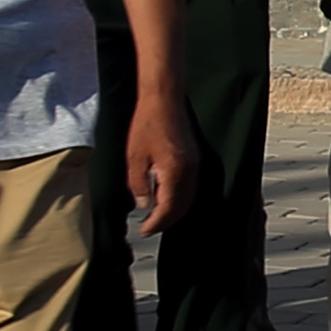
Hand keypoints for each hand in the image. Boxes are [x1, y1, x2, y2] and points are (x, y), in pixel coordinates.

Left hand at [128, 85, 197, 235]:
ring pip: (188, 197)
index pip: (169, 208)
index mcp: (175, 172)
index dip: (157, 223)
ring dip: (174, 210)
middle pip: (183, 206)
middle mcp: (190, 171)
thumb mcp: (134, 158)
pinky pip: (190, 186)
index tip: (144, 231)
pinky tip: (165, 197)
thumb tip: (144, 205)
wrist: (164, 99)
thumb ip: (138, 185)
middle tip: (149, 228)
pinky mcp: (195, 158)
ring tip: (156, 217)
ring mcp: (195, 164)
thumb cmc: (146, 125)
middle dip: (167, 220)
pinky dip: (179, 198)